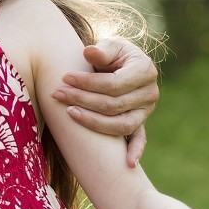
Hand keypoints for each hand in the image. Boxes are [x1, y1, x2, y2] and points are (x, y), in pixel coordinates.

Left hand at [51, 36, 158, 165]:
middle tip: (58, 94)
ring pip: (121, 125)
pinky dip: (135, 151)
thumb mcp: (109, 45)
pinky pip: (140, 139)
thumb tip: (89, 53)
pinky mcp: (141, 122)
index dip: (87, 83)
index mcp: (145, 70)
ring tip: (69, 113)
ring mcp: (146, 111)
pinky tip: (127, 164)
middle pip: (113, 105)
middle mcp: (150, 93)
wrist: (120, 64)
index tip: (64, 78)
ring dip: (93, 122)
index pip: (113, 84)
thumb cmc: (111, 53)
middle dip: (83, 100)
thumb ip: (101, 49)